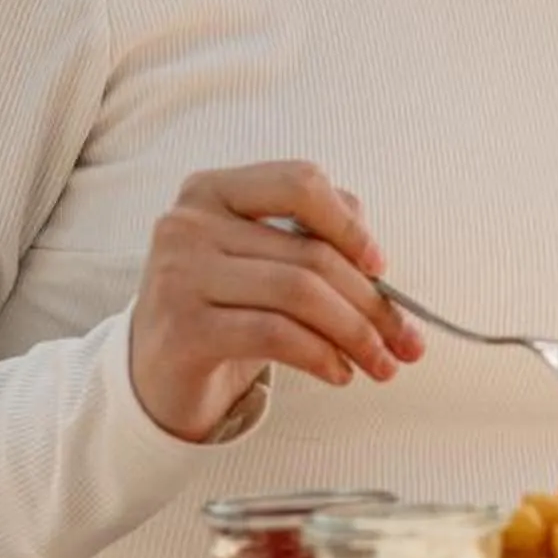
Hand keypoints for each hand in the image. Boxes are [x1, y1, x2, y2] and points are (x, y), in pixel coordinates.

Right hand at [127, 162, 425, 442]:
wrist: (153, 376)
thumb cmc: (220, 310)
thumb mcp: (259, 261)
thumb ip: (309, 238)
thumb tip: (377, 259)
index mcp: (211, 189)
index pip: (299, 182)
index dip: (350, 224)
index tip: (382, 266)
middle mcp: (188, 223)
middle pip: (309, 252)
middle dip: (371, 302)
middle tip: (405, 341)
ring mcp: (180, 274)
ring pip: (299, 293)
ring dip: (356, 334)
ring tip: (381, 363)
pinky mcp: (183, 328)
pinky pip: (276, 334)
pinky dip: (321, 356)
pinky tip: (339, 373)